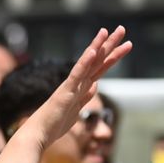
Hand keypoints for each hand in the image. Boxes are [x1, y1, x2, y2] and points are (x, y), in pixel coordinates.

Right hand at [24, 26, 130, 148]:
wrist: (39, 134)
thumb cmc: (54, 124)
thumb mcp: (76, 109)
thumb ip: (85, 96)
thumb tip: (95, 85)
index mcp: (81, 86)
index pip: (100, 67)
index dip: (112, 55)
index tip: (124, 44)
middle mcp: (77, 82)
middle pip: (97, 60)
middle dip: (110, 44)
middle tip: (122, 28)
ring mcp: (71, 86)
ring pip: (88, 63)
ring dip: (98, 46)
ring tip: (107, 31)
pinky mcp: (65, 92)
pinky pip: (77, 75)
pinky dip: (84, 63)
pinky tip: (93, 51)